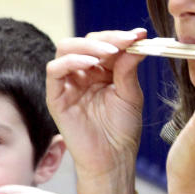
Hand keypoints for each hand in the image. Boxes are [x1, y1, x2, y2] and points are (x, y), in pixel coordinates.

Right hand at [45, 28, 146, 193]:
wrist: (113, 158)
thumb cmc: (122, 130)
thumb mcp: (130, 94)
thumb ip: (128, 67)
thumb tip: (137, 39)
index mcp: (101, 71)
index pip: (104, 43)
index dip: (120, 37)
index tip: (139, 35)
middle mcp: (82, 73)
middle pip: (84, 41)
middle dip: (106, 38)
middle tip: (125, 41)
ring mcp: (68, 84)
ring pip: (66, 49)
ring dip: (88, 45)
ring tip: (109, 52)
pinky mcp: (56, 96)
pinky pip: (54, 70)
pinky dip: (71, 61)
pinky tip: (91, 62)